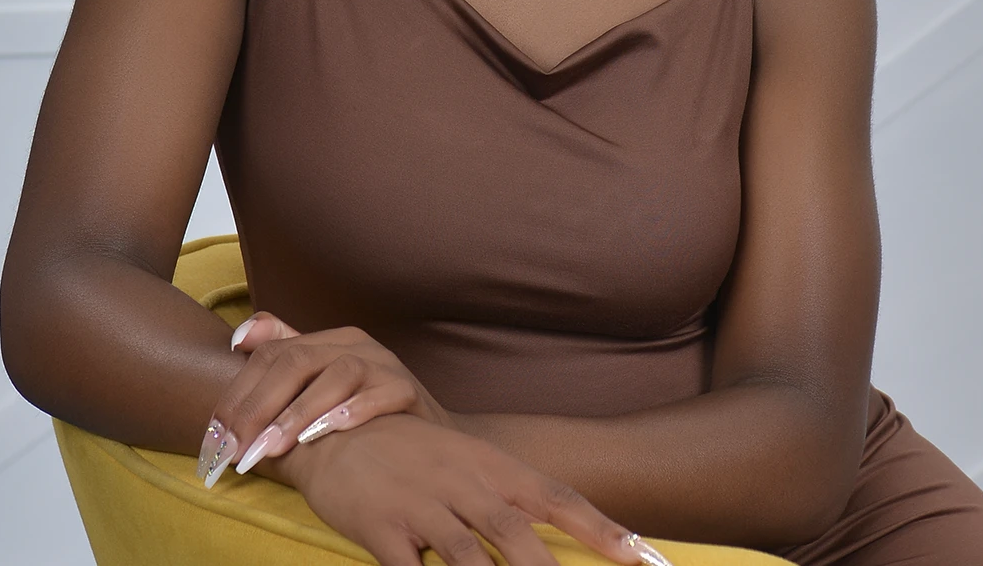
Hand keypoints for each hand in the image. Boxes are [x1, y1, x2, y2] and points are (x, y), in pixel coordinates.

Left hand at [197, 314, 454, 483]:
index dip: (240, 391)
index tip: (215, 434)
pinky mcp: (408, 389)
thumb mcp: (322, 383)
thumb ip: (285, 355)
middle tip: (236, 449)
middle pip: (299, 359)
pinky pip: (382, 393)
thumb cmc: (364, 412)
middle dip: (261, 406)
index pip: (273, 352)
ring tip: (273, 447)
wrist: (427, 438)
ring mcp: (384, 364)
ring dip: (300, 412)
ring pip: (337, 374)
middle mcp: (355, 344)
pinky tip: (330, 431)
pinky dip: (355, 409)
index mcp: (329, 340)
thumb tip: (240, 337)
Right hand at [260, 411, 665, 565]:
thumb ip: (508, 501)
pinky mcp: (382, 527)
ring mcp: (423, 504)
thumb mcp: (467, 464)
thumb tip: (555, 539)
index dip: (603, 530)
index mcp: (492, 466)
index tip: (644, 559)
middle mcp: (464, 481)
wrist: (338, 430)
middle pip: (517, 534)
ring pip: (468, 559)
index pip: (558, 500)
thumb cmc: (414, 456)